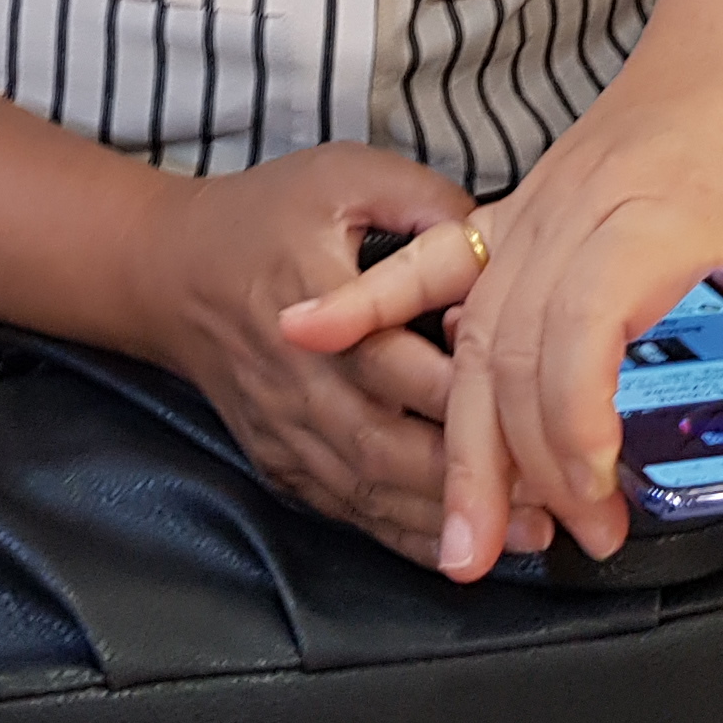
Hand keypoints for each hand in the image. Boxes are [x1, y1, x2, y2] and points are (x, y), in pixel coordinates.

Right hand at [123, 146, 551, 570]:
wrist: (168, 272)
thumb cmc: (263, 216)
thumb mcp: (343, 175)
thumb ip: (424, 201)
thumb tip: (498, 241)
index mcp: (312, 302)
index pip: (389, 360)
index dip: (459, 391)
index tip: (534, 408)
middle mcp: (295, 378)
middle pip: (384, 443)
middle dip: (469, 477)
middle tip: (554, 496)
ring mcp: (284, 430)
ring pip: (369, 490)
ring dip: (448, 518)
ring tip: (528, 535)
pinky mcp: (282, 461)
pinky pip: (346, 510)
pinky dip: (404, 535)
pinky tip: (460, 547)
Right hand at [285, 54, 722, 581]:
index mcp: (647, 225)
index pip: (581, 341)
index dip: (576, 434)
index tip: (600, 503)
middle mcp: (571, 219)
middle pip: (510, 358)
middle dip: (516, 470)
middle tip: (541, 550)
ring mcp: (531, 215)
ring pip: (469, 338)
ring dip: (458, 438)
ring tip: (456, 532)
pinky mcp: (514, 216)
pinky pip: (432, 268)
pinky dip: (368, 305)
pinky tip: (309, 331)